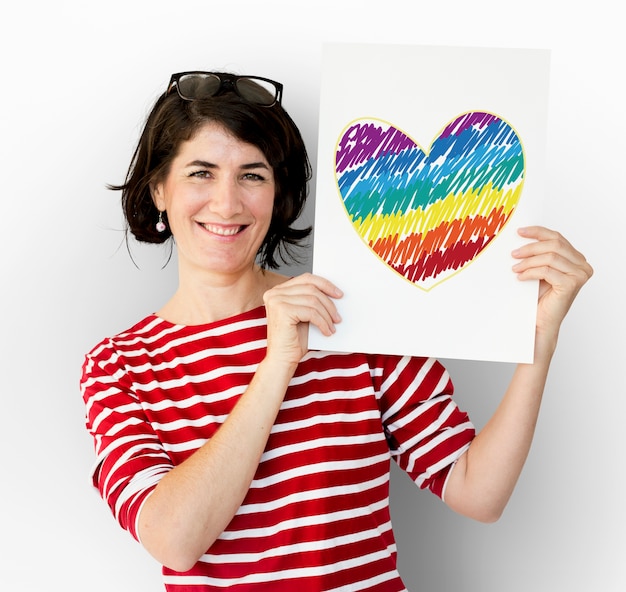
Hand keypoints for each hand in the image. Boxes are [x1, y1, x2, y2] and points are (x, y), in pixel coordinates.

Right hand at [263, 273, 342, 367]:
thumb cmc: (293, 340)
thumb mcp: (303, 315)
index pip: (306, 279)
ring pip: (313, 300)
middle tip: (338, 316)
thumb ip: (310, 300)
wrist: (281, 360)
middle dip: (328, 302)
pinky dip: (323, 322)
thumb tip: (332, 291)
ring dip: (327, 315)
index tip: (338, 293)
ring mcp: (276, 301)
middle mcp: (274, 293)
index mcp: (277, 291)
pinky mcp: (282, 311)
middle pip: (311, 288)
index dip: (324, 284)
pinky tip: (327, 331)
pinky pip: (311, 312)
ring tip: (333, 326)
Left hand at [512, 226, 592, 353]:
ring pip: (550, 257)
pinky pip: (546, 271)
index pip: (557, 238)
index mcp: (576, 259)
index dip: (538, 232)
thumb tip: (522, 236)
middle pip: (554, 244)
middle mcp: (582, 265)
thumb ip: (539, 254)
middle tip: (514, 254)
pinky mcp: (571, 284)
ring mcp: (579, 275)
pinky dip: (530, 272)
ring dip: (528, 261)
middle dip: (531, 247)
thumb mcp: (540, 270)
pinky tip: (520, 277)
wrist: (540, 322)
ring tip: (515, 268)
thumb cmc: (539, 297)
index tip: (520, 232)